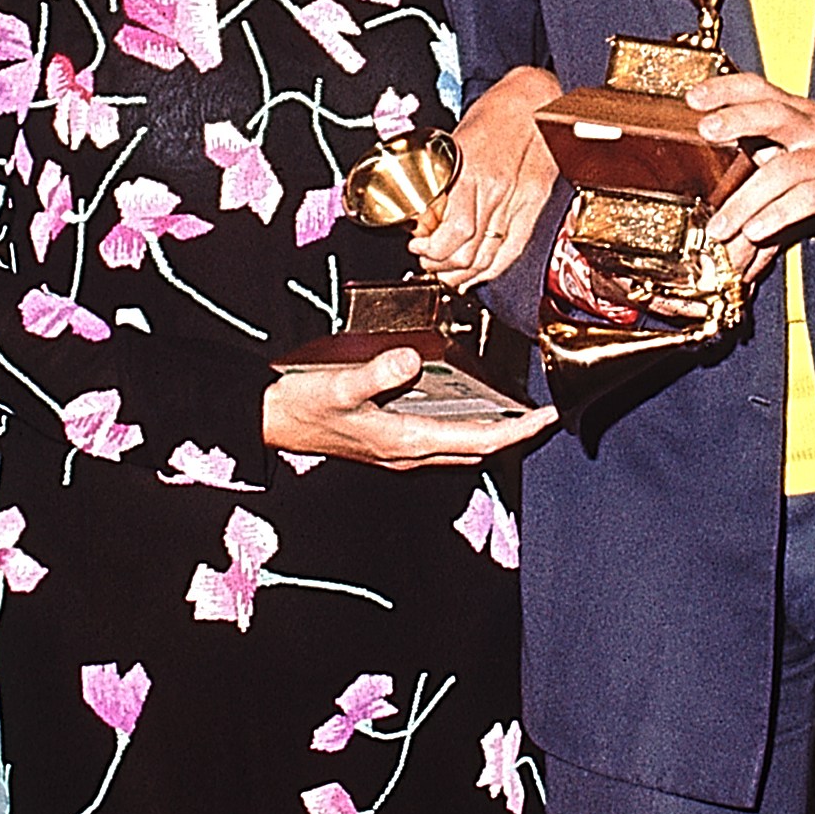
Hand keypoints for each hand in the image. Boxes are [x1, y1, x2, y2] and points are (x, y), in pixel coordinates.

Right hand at [262, 349, 557, 469]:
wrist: (266, 421)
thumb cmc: (300, 406)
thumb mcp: (338, 386)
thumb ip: (375, 374)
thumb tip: (409, 361)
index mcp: (405, 441)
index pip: (478, 440)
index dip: (518, 430)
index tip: (547, 416)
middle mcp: (407, 452)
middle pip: (477, 448)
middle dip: (513, 433)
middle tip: (543, 413)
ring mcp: (398, 450)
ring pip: (459, 446)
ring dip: (490, 431)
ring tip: (515, 409)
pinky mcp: (388, 441)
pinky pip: (439, 438)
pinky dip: (463, 425)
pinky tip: (465, 404)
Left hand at [411, 66, 561, 287]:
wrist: (534, 100)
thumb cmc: (493, 113)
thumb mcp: (453, 143)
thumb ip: (441, 182)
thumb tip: (424, 216)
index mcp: (470, 173)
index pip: (452, 232)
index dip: (430, 250)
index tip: (417, 247)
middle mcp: (497, 191)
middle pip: (469, 251)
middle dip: (442, 265)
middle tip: (428, 262)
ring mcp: (519, 200)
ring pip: (490, 257)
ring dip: (465, 272)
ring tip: (449, 272)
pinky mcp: (535, 204)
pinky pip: (514, 248)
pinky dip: (493, 268)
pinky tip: (478, 272)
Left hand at [687, 73, 814, 269]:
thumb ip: (772, 161)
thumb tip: (729, 197)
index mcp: (803, 116)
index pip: (760, 89)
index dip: (726, 88)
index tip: (693, 95)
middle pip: (772, 113)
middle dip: (736, 118)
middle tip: (705, 129)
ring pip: (784, 168)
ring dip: (747, 198)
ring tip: (720, 225)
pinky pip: (810, 197)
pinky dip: (781, 214)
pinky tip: (759, 230)